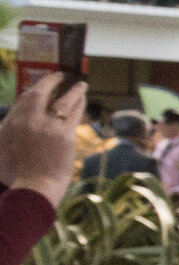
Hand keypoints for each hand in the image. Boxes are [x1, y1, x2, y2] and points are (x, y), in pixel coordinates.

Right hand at [3, 72, 84, 206]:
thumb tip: (18, 124)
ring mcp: (46, 126)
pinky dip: (79, 103)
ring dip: (73, 90)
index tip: (41, 87)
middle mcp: (26, 121)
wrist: (32, 189)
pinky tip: (83, 99)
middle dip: (50, 82)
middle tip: (60, 75)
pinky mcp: (64, 135)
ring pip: (62, 100)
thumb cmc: (15, 177)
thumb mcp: (3, 151)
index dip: (34, 92)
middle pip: (39, 94)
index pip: (23, 101)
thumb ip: (9, 134)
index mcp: (10, 125)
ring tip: (82, 84)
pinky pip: (74, 113)